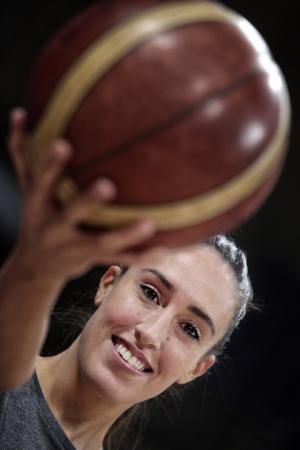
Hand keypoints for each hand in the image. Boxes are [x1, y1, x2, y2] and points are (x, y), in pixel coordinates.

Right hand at [7, 108, 155, 281]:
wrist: (35, 266)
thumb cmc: (36, 215)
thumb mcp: (27, 187)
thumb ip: (22, 152)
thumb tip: (18, 111)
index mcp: (39, 205)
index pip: (42, 182)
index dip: (50, 165)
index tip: (63, 145)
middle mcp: (55, 228)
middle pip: (71, 214)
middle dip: (86, 202)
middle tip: (107, 186)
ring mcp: (75, 248)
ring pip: (102, 243)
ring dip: (125, 234)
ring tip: (150, 224)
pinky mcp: (93, 260)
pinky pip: (120, 259)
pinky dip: (142, 255)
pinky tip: (165, 250)